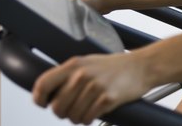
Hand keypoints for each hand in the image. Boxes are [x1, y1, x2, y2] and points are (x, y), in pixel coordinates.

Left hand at [33, 52, 150, 124]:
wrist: (142, 66)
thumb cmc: (115, 66)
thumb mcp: (88, 63)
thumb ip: (68, 75)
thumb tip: (47, 93)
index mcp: (74, 65)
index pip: (43, 84)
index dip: (39, 98)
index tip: (43, 103)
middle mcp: (82, 75)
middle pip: (57, 107)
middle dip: (63, 112)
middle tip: (72, 108)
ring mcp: (95, 87)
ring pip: (72, 116)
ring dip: (78, 117)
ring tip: (87, 109)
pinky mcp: (107, 99)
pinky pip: (87, 119)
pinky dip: (89, 119)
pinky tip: (96, 111)